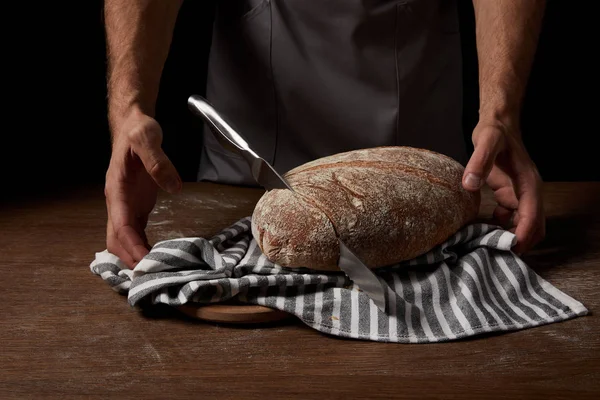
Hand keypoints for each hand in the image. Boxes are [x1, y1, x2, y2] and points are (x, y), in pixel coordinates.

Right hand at [104, 108, 181, 267]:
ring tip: (155, 274)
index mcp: (116, 189)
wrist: (132, 125)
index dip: (131, 246)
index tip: (145, 262)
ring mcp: (126, 205)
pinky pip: (135, 233)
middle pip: (116, 240)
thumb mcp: (148, 138)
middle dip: (130, 259)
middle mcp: (117, 202)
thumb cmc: (138, 131)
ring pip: (123, 239)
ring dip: (135, 257)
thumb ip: (159, 161)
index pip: (121, 225)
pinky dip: (142, 248)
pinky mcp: (136, 206)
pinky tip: (155, 258)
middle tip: (152, 276)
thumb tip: (174, 187)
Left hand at [462, 121, 544, 254]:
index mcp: (528, 182)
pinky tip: (482, 230)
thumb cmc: (495, 132)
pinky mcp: (509, 194)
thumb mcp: (486, 141)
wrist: (498, 123)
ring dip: (511, 237)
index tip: (511, 249)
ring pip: (523, 224)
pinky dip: (500, 228)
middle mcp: (528, 191)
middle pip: (534, 226)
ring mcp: (520, 194)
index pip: (531, 215)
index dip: (523, 234)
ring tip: (488, 248)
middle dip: (521, 243)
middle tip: (498, 255)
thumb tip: (469, 184)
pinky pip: (510, 218)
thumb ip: (478, 161)